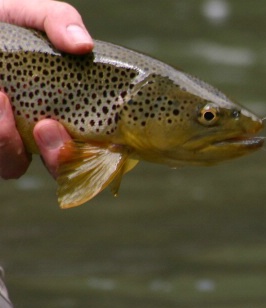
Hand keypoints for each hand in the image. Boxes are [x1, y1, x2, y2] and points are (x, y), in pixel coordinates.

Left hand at [0, 0, 92, 178]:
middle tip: (46, 126)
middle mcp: (38, 134)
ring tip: (1, 97)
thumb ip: (60, 21)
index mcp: (67, 113)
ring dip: (9, 141)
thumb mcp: (34, 15)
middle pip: (58, 171)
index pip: (92, 150)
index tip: (93, 131)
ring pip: (13, 167)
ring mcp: (8, 141)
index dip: (94, 154)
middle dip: (57, 159)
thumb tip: (83, 45)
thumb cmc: (6, 25)